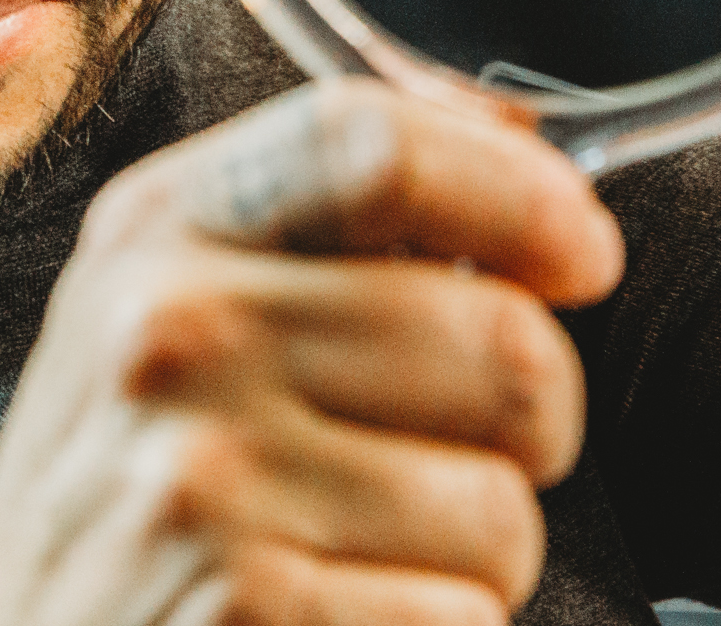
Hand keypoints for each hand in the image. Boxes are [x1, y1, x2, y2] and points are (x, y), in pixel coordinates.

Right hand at [0, 80, 622, 625]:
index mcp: (164, 226)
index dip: (519, 193)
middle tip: (463, 452)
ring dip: (480, 553)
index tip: (582, 254)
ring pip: (499, 508)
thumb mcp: (183, 298)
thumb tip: (523, 142)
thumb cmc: (138, 470)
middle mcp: (170, 335)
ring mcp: (197, 483)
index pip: (375, 144)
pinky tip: (347, 620)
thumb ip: (337, 211)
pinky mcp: (241, 617)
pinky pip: (459, 620)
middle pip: (496, 342)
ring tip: (374, 552)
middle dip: (530, 421)